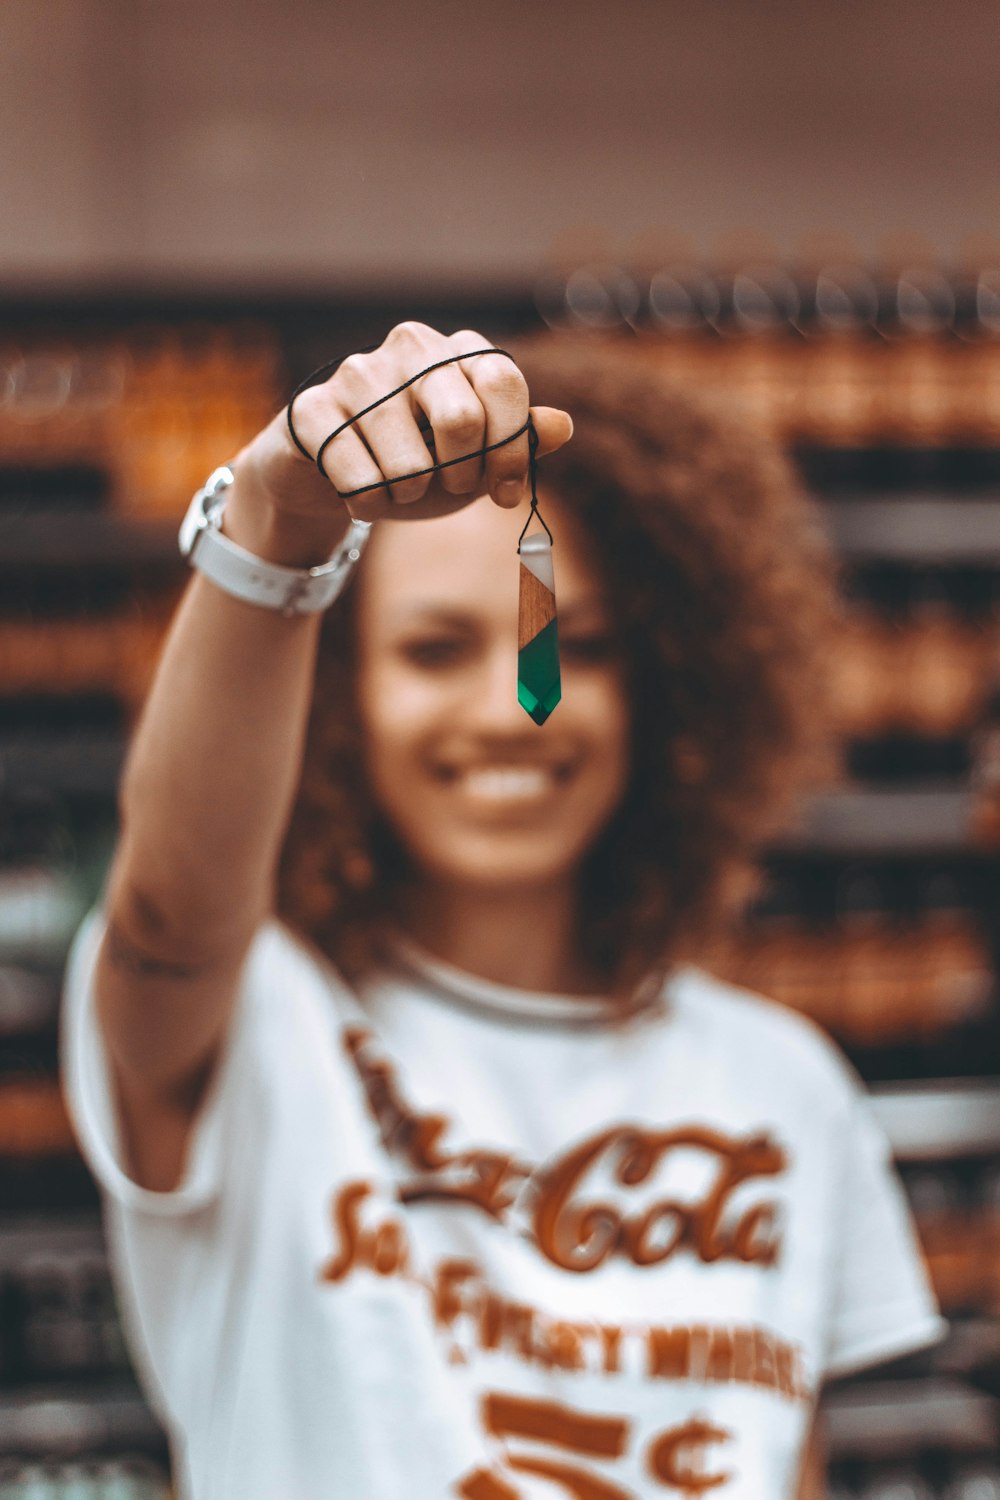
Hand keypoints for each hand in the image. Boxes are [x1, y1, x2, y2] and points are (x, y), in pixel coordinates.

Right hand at [235, 323, 572, 534]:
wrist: (331, 477)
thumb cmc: (416, 463)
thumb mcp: (478, 461)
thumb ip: (520, 444)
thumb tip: (562, 427)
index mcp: (459, 351)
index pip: (504, 383)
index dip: (512, 451)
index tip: (504, 492)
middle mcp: (411, 346)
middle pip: (462, 420)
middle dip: (460, 476)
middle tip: (443, 485)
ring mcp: (358, 372)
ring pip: (409, 467)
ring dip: (408, 498)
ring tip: (394, 485)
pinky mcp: (311, 408)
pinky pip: (360, 482)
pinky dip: (368, 506)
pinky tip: (358, 490)